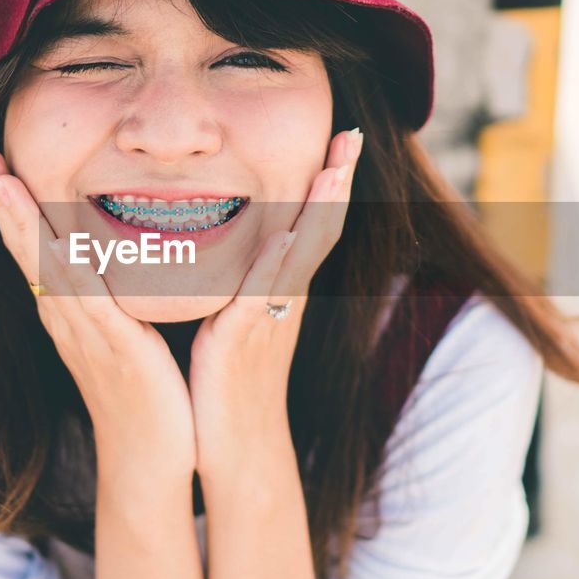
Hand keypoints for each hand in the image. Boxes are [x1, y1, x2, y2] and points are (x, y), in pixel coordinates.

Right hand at [0, 148, 196, 482]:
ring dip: (18, 217)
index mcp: (70, 310)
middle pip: (25, 246)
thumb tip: (127, 259)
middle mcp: (65, 315)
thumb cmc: (149, 392)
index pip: (35, 246)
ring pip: (41, 261)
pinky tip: (51, 238)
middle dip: (2, 197)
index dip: (12, 204)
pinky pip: (82, 294)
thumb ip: (124, 296)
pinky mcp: (108, 343)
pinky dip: (65, 264)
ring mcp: (80, 329)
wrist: (151, 454)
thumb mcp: (131, 333)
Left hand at [188, 128, 363, 475]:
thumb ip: (241, 284)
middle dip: (338, 180)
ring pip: (306, 252)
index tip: (340, 138)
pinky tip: (284, 236)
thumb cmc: (227, 383)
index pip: (312, 224)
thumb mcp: (236, 322)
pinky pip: (266, 294)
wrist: (234, 445)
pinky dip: (276, 264)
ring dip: (322, 208)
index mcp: (280, 290)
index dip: (328, 183)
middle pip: (322, 227)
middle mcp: (285, 298)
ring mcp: (272, 317)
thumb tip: (242, 247)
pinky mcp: (248, 340)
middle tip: (352, 133)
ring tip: (336, 165)